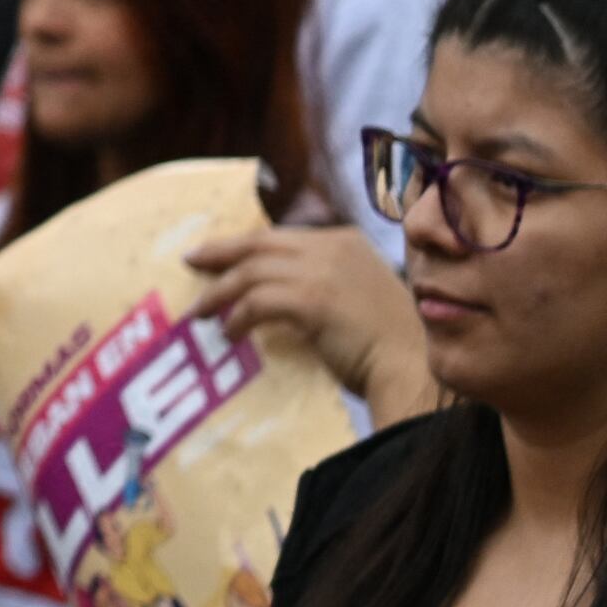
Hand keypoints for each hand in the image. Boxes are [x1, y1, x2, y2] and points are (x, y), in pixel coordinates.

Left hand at [186, 222, 434, 416]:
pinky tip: (230, 333)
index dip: (248, 245)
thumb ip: (327, 283)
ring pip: (251, 273)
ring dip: (220, 293)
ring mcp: (321, 271)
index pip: (283, 237)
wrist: (415, 368)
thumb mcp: (359, 296)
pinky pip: (255, 303)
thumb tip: (281, 293)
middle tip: (192, 262)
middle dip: (221, 252)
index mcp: (346, 242)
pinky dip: (237, 317)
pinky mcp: (310, 299)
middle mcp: (332, 248)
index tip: (221, 254)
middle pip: (259, 243)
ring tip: (201, 312)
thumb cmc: (393, 344)